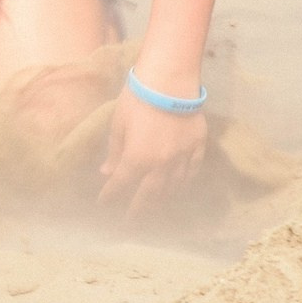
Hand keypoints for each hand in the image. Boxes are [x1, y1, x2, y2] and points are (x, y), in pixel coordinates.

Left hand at [98, 88, 207, 215]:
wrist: (170, 80)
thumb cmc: (138, 98)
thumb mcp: (118, 124)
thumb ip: (114, 151)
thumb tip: (107, 172)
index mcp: (137, 158)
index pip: (121, 185)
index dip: (110, 196)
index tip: (103, 205)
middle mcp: (161, 164)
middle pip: (149, 195)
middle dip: (138, 210)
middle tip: (130, 223)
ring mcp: (183, 157)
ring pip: (173, 186)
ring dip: (162, 199)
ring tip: (154, 207)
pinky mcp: (198, 146)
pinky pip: (192, 171)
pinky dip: (184, 182)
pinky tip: (180, 187)